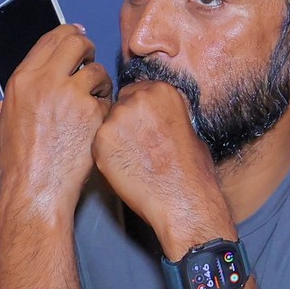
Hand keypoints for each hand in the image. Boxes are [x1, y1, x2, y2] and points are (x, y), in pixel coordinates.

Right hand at [0, 24, 110, 219]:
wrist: (36, 190)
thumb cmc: (15, 168)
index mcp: (21, 80)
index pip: (50, 38)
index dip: (68, 33)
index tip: (77, 35)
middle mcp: (45, 81)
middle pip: (77, 42)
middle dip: (87, 49)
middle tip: (90, 62)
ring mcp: (71, 96)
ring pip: (98, 70)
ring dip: (100, 82)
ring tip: (94, 100)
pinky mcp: (93, 113)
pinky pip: (108, 99)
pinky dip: (106, 109)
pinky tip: (97, 123)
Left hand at [92, 76, 232, 253]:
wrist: (182, 198)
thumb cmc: (191, 170)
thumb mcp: (188, 128)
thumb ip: (163, 116)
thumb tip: (153, 120)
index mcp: (161, 90)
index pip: (136, 92)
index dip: (138, 112)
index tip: (142, 126)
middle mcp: (136, 98)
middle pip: (119, 105)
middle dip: (126, 123)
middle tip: (136, 146)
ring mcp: (116, 119)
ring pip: (107, 125)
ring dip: (115, 139)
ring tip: (133, 160)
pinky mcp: (101, 141)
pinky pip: (98, 145)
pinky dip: (106, 156)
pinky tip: (124, 169)